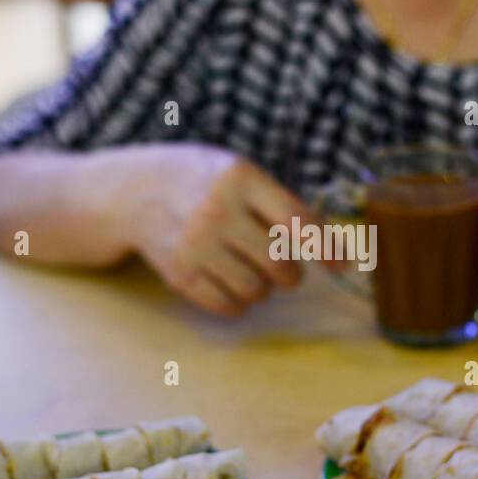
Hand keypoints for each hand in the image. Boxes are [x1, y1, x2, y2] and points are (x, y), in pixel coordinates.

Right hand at [122, 144, 314, 315]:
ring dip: (263, 288)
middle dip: (291, 274)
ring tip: (250, 269)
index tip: (342, 265)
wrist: (135, 191)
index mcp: (241, 178)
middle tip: (284, 268)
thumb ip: (278, 203)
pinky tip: (231, 283)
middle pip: (280, 264)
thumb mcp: (239, 173)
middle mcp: (218, 211)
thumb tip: (328, 243)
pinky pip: (228, 306)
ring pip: (257, 290)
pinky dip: (239, 302)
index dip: (326, 247)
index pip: (297, 220)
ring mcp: (195, 244)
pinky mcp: (180, 273)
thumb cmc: (202, 182)